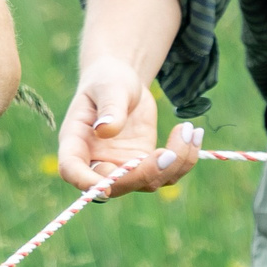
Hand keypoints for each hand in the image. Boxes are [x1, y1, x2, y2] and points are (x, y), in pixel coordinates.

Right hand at [56, 56, 200, 197]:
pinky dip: (185, 159)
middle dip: (145, 173)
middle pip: (117, 184)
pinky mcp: (147, 164)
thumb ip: (109, 107)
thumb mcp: (109, 86)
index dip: (86, 182)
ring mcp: (124, 168)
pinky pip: (168, 173)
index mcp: (76, 143)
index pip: (72, 170)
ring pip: (148, 182)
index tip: (106, 186)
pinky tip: (194, 134)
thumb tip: (106, 130)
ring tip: (188, 130)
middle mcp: (97, 163)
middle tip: (170, 152)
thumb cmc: (108, 80)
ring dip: (174, 163)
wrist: (123, 83)